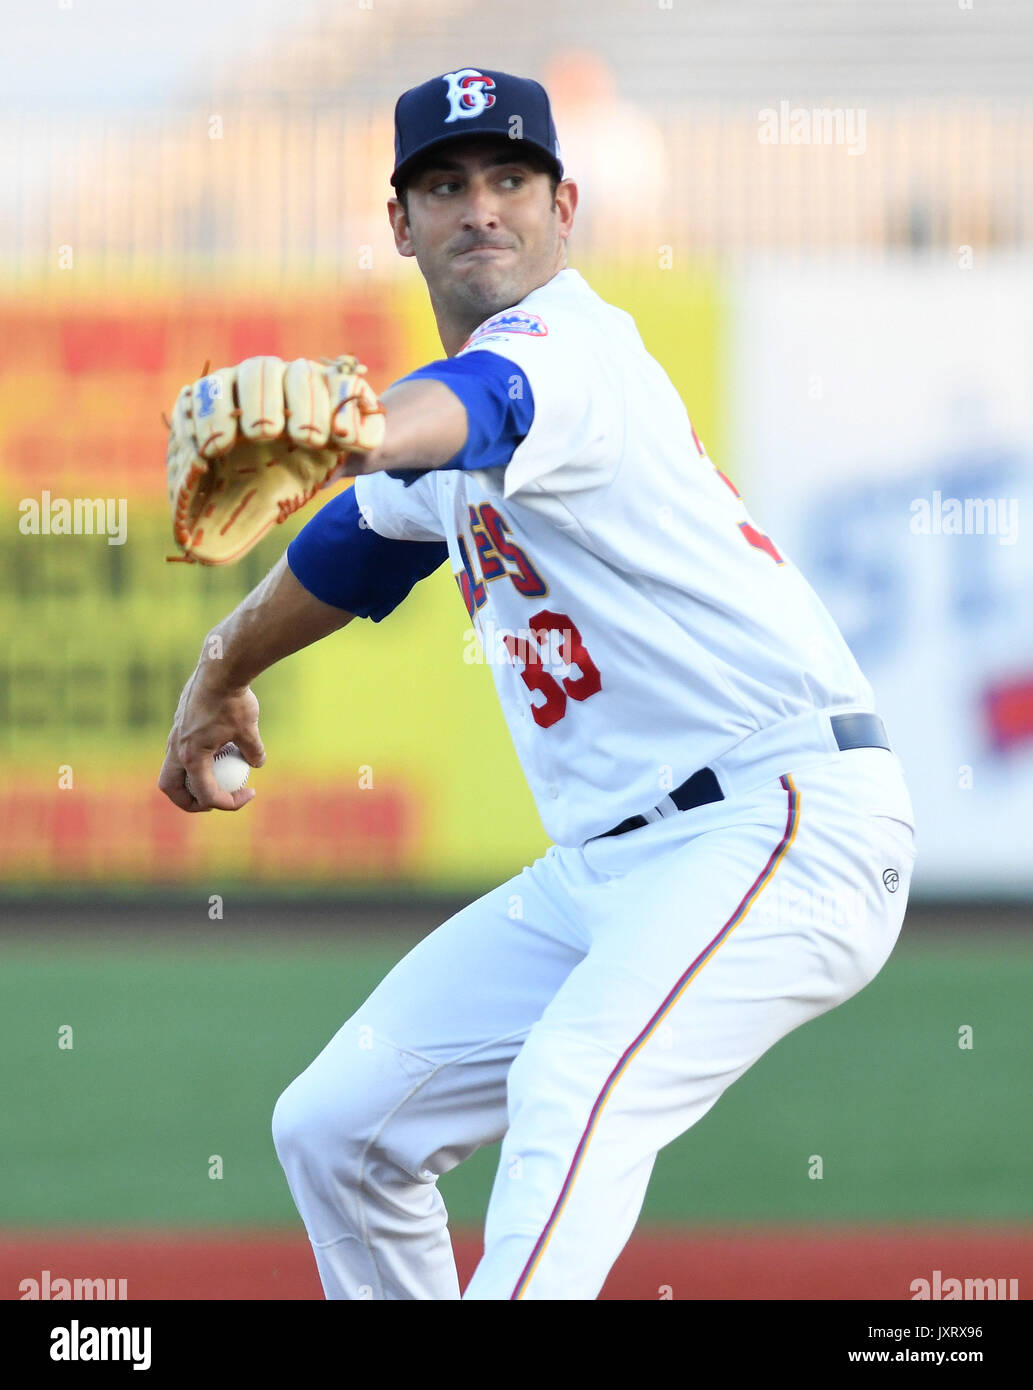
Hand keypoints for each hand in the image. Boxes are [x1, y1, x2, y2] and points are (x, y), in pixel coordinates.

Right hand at [158, 666, 265, 812]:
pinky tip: (220, 747)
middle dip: (190, 801)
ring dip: (192, 780)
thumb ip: (253, 750)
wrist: (219, 668)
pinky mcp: (179, 724)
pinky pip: (181, 751)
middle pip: (172, 788)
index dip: (229, 803)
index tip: (248, 794)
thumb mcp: (248, 730)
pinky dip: (195, 759)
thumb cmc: (233, 699)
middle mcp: (176, 748)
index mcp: (192, 757)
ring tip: (220, 776)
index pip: (206, 795)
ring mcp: (174, 735)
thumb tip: (257, 763)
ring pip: (173, 769)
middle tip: (215, 800)